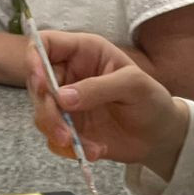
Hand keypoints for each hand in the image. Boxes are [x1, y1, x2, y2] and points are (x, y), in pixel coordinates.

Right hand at [24, 30, 185, 172]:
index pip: (45, 43)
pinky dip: (69, 149)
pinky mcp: (69, 129)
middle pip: (37, 85)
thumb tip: (62, 98)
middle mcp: (70, 75)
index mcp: (84, 52)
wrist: (159, 136)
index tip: (41, 83)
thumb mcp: (133, 85)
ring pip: (41, 115)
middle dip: (46, 110)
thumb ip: (98, 87)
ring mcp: (67, 104)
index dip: (34, 59)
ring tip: (79, 145)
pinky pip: (54, 139)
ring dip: (56, 132)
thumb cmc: (151, 100)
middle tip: (65, 131)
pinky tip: (95, 151)